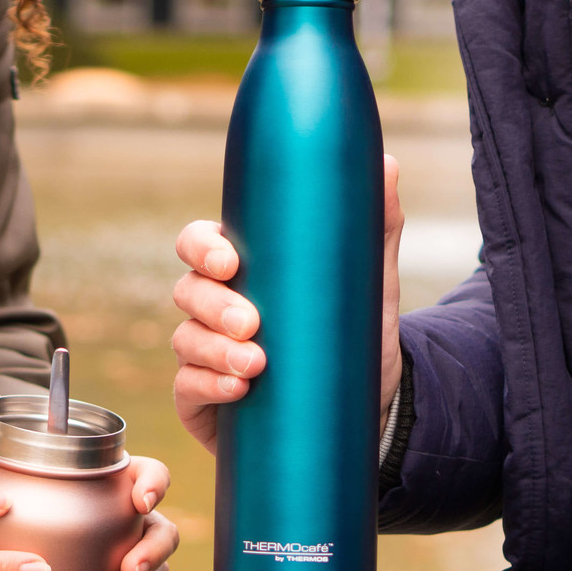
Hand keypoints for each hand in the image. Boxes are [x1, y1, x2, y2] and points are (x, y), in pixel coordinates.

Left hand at [0, 385, 177, 570]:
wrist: (18, 529)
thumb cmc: (25, 487)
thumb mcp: (5, 458)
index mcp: (113, 479)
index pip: (149, 473)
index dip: (152, 484)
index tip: (139, 500)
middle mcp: (128, 516)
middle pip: (160, 527)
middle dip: (152, 550)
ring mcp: (128, 552)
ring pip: (156, 566)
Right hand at [169, 155, 404, 454]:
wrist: (368, 406)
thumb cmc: (354, 336)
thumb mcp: (368, 283)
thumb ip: (374, 225)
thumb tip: (385, 164)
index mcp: (243, 270)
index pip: (200, 244)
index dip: (202, 247)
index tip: (229, 260)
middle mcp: (213, 308)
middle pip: (188, 291)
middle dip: (214, 305)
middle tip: (250, 322)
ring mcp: (203, 354)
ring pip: (185, 340)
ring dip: (215, 350)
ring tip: (255, 364)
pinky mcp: (203, 399)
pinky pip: (187, 388)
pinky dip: (209, 386)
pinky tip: (237, 389)